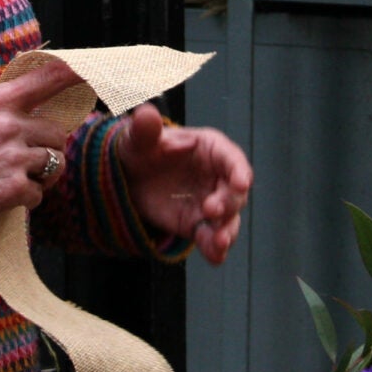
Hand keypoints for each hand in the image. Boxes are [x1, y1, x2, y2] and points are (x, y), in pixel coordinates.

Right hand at [0, 59, 88, 223]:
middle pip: (58, 133)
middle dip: (47, 148)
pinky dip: (25, 198)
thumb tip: (41, 104)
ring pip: (54, 164)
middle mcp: (10, 125)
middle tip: (24, 159)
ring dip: (40, 175)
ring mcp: (14, 157)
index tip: (89, 72)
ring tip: (13, 178)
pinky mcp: (15, 189)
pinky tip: (2, 196)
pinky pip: (38, 193)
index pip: (47, 79)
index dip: (73, 74)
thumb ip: (5, 108)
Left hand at [115, 104, 251, 264]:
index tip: (242, 182)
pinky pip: (211, 238)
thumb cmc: (141, 150)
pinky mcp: (198, 225)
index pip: (232, 159)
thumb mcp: (139, 139)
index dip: (239, 170)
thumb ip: (144, 129)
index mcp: (211, 149)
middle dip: (228, 203)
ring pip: (228, 220)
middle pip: (234, 193)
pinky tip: (216, 258)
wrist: (129, 179)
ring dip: (227, 232)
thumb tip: (144, 113)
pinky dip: (215, 249)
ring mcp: (210, 203)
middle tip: (211, 210)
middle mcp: (218, 177)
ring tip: (220, 243)